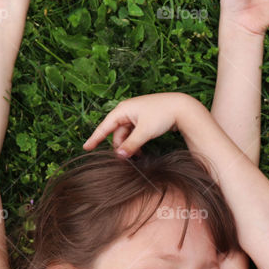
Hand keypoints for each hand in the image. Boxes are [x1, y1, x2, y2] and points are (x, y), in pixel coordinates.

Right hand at [83, 93, 204, 156]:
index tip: (86, 148)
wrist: (183, 107)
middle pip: (117, 133)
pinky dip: (136, 143)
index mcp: (123, 109)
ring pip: (126, 135)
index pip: (104, 126)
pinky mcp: (144, 120)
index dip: (95, 138)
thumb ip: (131, 145)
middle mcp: (127, 111)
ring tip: (138, 157)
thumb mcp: (144, 132)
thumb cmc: (162, 115)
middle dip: (120, 147)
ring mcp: (136, 115)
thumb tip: (119, 156)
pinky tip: (141, 152)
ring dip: (129, 146)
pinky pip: (134, 134)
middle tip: (126, 161)